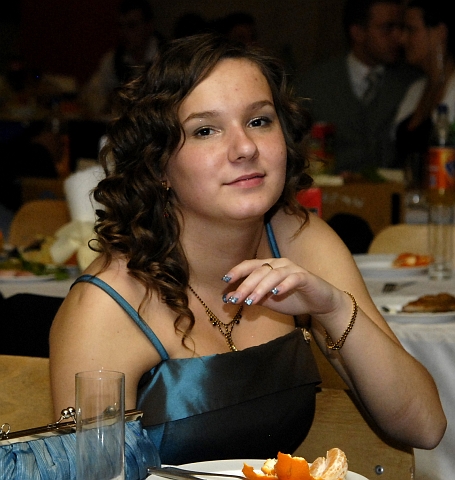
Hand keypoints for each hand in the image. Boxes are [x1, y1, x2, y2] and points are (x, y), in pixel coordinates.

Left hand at [222, 258, 344, 318]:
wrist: (319, 303)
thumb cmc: (292, 299)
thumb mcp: (268, 300)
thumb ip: (251, 297)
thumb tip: (229, 298)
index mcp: (268, 266)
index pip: (250, 265)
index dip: (237, 271)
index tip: (225, 280)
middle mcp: (279, 264)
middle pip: (259, 271)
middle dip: (245, 285)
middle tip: (235, 299)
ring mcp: (293, 268)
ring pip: (273, 274)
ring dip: (261, 287)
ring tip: (252, 300)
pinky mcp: (305, 277)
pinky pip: (293, 278)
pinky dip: (284, 285)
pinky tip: (276, 293)